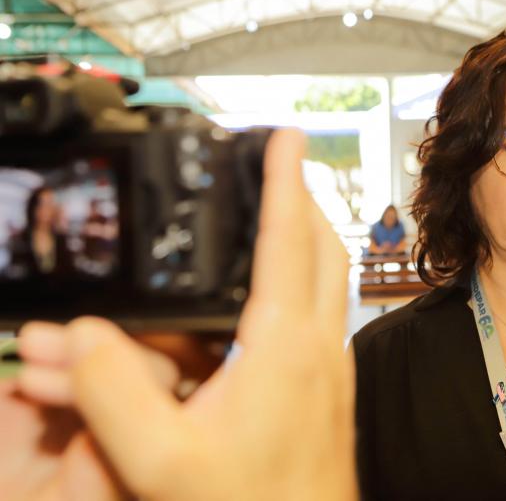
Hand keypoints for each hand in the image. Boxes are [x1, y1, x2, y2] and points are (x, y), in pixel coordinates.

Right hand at [13, 129, 355, 500]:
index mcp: (284, 346)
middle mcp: (319, 346)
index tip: (287, 136)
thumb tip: (81, 336)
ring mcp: (331, 365)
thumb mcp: (160, 461)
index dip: (285, 180)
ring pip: (329, 278)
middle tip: (283, 165)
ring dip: (307, 236)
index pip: (288, 240)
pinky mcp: (329, 386)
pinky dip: (302, 280)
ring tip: (276, 214)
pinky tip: (269, 297)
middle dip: (303, 197)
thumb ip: (112, 396)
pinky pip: (321, 311)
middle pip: (325, 246)